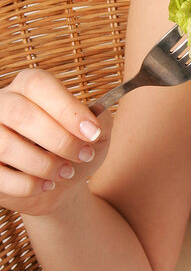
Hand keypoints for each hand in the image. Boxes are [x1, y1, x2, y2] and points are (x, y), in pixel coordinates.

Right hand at [0, 69, 108, 215]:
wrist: (58, 184)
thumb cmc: (74, 150)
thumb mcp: (96, 133)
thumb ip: (101, 120)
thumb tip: (96, 116)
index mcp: (28, 87)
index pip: (39, 85)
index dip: (67, 109)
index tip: (92, 133)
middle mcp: (2, 104)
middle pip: (20, 113)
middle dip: (59, 140)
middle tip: (83, 155)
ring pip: (7, 145)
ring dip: (44, 164)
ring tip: (67, 173)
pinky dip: (28, 185)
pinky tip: (46, 185)